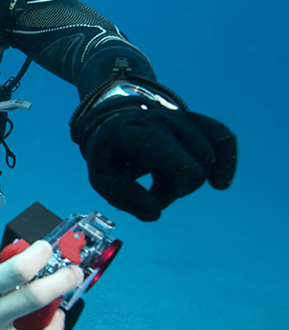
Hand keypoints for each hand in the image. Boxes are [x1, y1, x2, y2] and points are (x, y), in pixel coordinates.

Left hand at [82, 107, 236, 220]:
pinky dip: (227, 161)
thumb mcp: (103, 179)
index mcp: (122, 131)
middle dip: (178, 186)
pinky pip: (222, 138)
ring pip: (205, 153)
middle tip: (157, 193)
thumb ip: (123, 196)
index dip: (172, 158)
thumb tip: (153, 213)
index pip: (150, 140)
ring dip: (191, 180)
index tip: (190, 175)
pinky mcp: (195, 121)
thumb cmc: (112, 158)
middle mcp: (152, 118)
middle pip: (186, 155)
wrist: (118, 127)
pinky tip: (220, 183)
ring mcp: (176, 117)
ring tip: (166, 180)